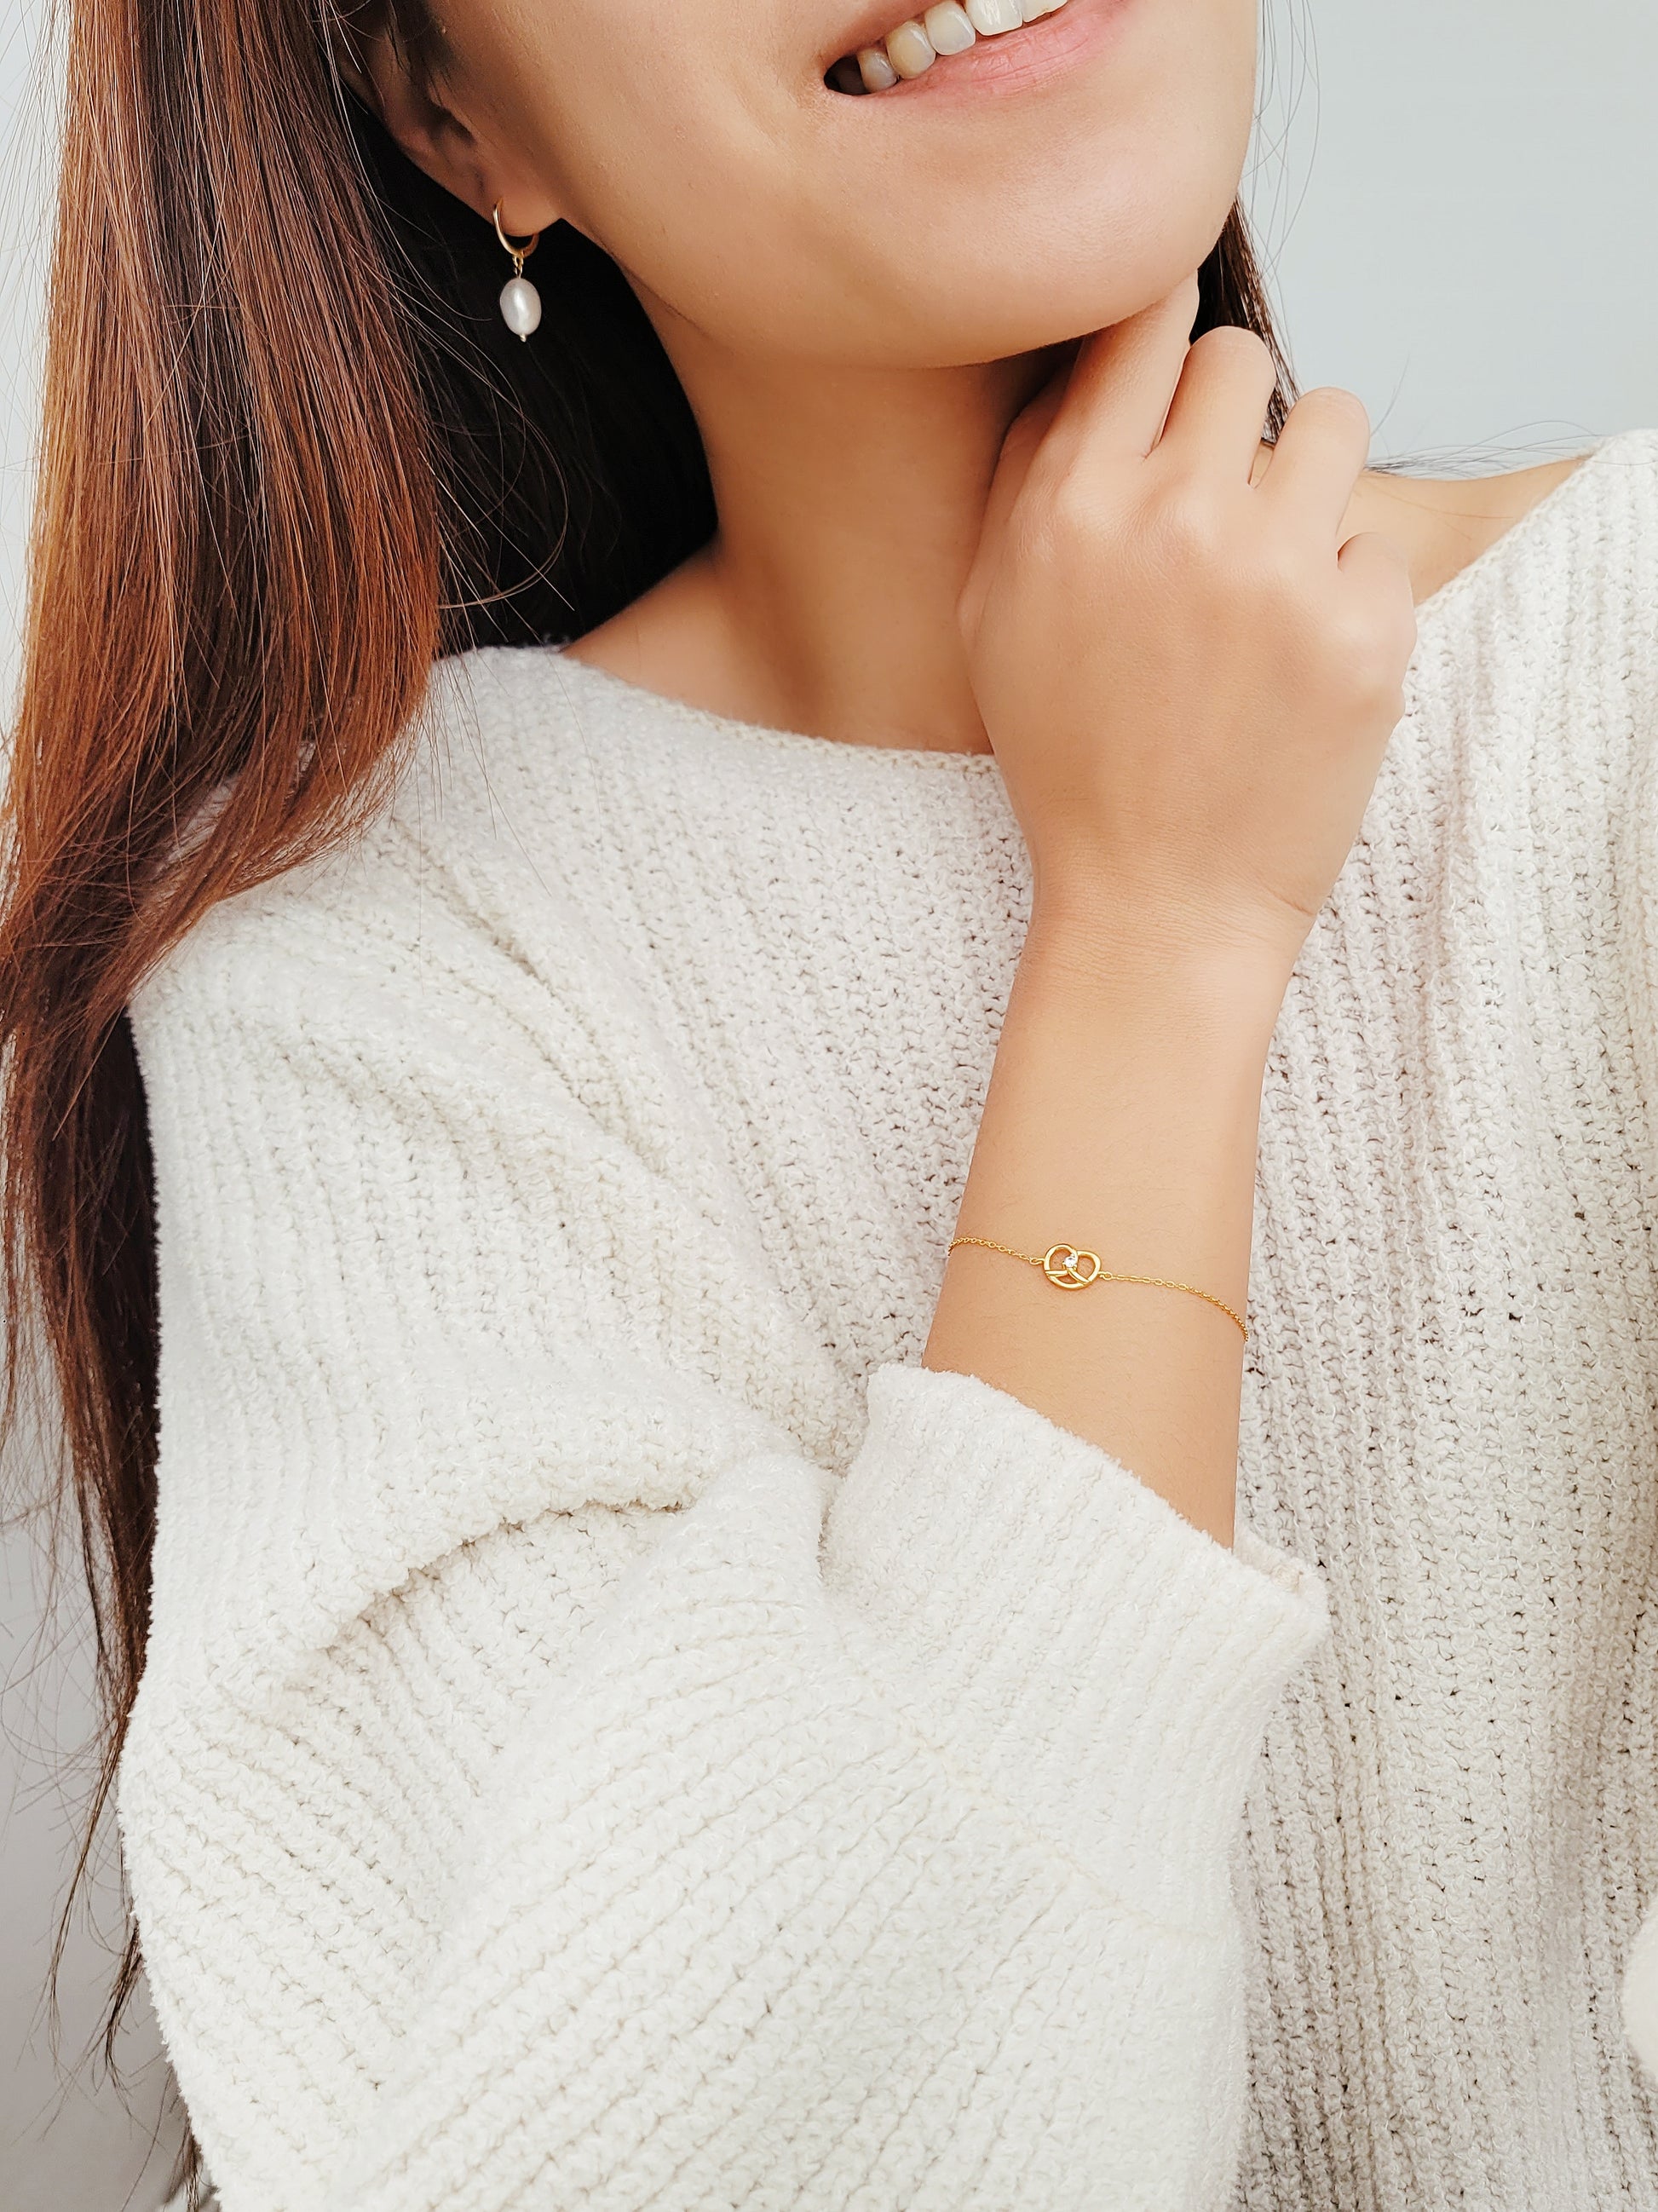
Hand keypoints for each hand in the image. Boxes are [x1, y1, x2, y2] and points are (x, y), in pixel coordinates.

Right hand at [958, 275, 1417, 977]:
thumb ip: (1026, 475)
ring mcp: (1276, 573)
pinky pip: (1379, 541)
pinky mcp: (1365, 630)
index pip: (1142, 320)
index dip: (1163, 328)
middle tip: (1221, 498)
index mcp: (1071, 506)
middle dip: (1233, 414)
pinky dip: (1349, 593)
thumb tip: (1084, 358)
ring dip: (1307, 481)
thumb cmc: (1069, 765)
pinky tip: (1298, 665)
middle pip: (1239, 355)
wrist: (1156, 906)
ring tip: (1272, 571)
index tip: (1173, 365)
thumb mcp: (992, 615)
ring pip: (1333, 419)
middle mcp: (1172, 519)